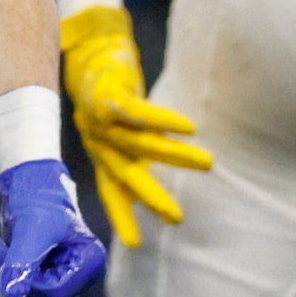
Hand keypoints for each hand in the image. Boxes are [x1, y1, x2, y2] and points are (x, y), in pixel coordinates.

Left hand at [0, 160, 106, 296]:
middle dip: (12, 275)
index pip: (55, 293)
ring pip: (30, 293)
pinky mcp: (48, 272)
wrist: (27, 180)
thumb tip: (9, 296)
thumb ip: (21, 261)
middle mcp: (82, 274)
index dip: (23, 283)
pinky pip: (25, 286)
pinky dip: (7, 272)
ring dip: (6, 272)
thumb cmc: (36, 196)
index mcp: (89, 263)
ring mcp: (65, 274)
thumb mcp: (30, 228)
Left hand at [61, 3, 212, 246]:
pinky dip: (164, 120)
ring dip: (174, 155)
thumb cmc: (108, 99)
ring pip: (141, 142)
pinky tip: (190, 128)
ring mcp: (102, 118)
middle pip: (126, 174)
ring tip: (209, 164)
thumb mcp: (117, 133)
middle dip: (150, 197)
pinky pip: (138, 110)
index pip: (110, 191)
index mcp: (102, 154)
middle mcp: (100, 141)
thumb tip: (152, 199)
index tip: (134, 244)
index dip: (121, 216)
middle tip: (176, 219)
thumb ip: (133, 160)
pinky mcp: (110, 93)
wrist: (86, 52)